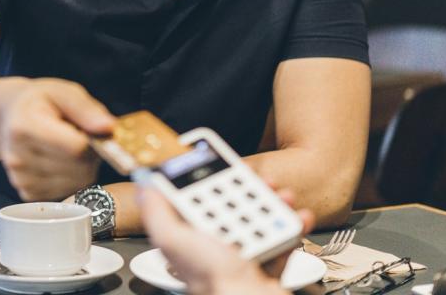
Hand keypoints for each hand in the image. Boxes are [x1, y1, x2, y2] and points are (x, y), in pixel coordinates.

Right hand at [0, 79, 114, 201]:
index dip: (94, 140)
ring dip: (83, 166)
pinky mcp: (27, 193)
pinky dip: (72, 178)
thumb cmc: (41, 101)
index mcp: (24, 127)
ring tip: (70, 145)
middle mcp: (18, 157)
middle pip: (78, 168)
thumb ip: (87, 109)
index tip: (92, 129)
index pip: (76, 148)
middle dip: (91, 154)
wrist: (11, 116)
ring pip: (76, 182)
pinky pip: (67, 191)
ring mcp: (20, 179)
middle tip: (83, 136)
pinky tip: (61, 160)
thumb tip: (108, 128)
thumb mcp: (64, 92)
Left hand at [138, 182, 313, 294]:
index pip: (197, 204)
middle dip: (251, 191)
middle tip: (263, 180)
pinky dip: (294, 228)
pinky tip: (299, 217)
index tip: (224, 166)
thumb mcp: (174, 240)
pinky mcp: (269, 269)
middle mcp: (216, 250)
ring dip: (276, 204)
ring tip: (284, 196)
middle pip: (233, 210)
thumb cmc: (213, 280)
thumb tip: (145, 188)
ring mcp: (244, 259)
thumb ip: (157, 213)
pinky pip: (283, 242)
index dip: (210, 182)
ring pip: (261, 223)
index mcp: (191, 241)